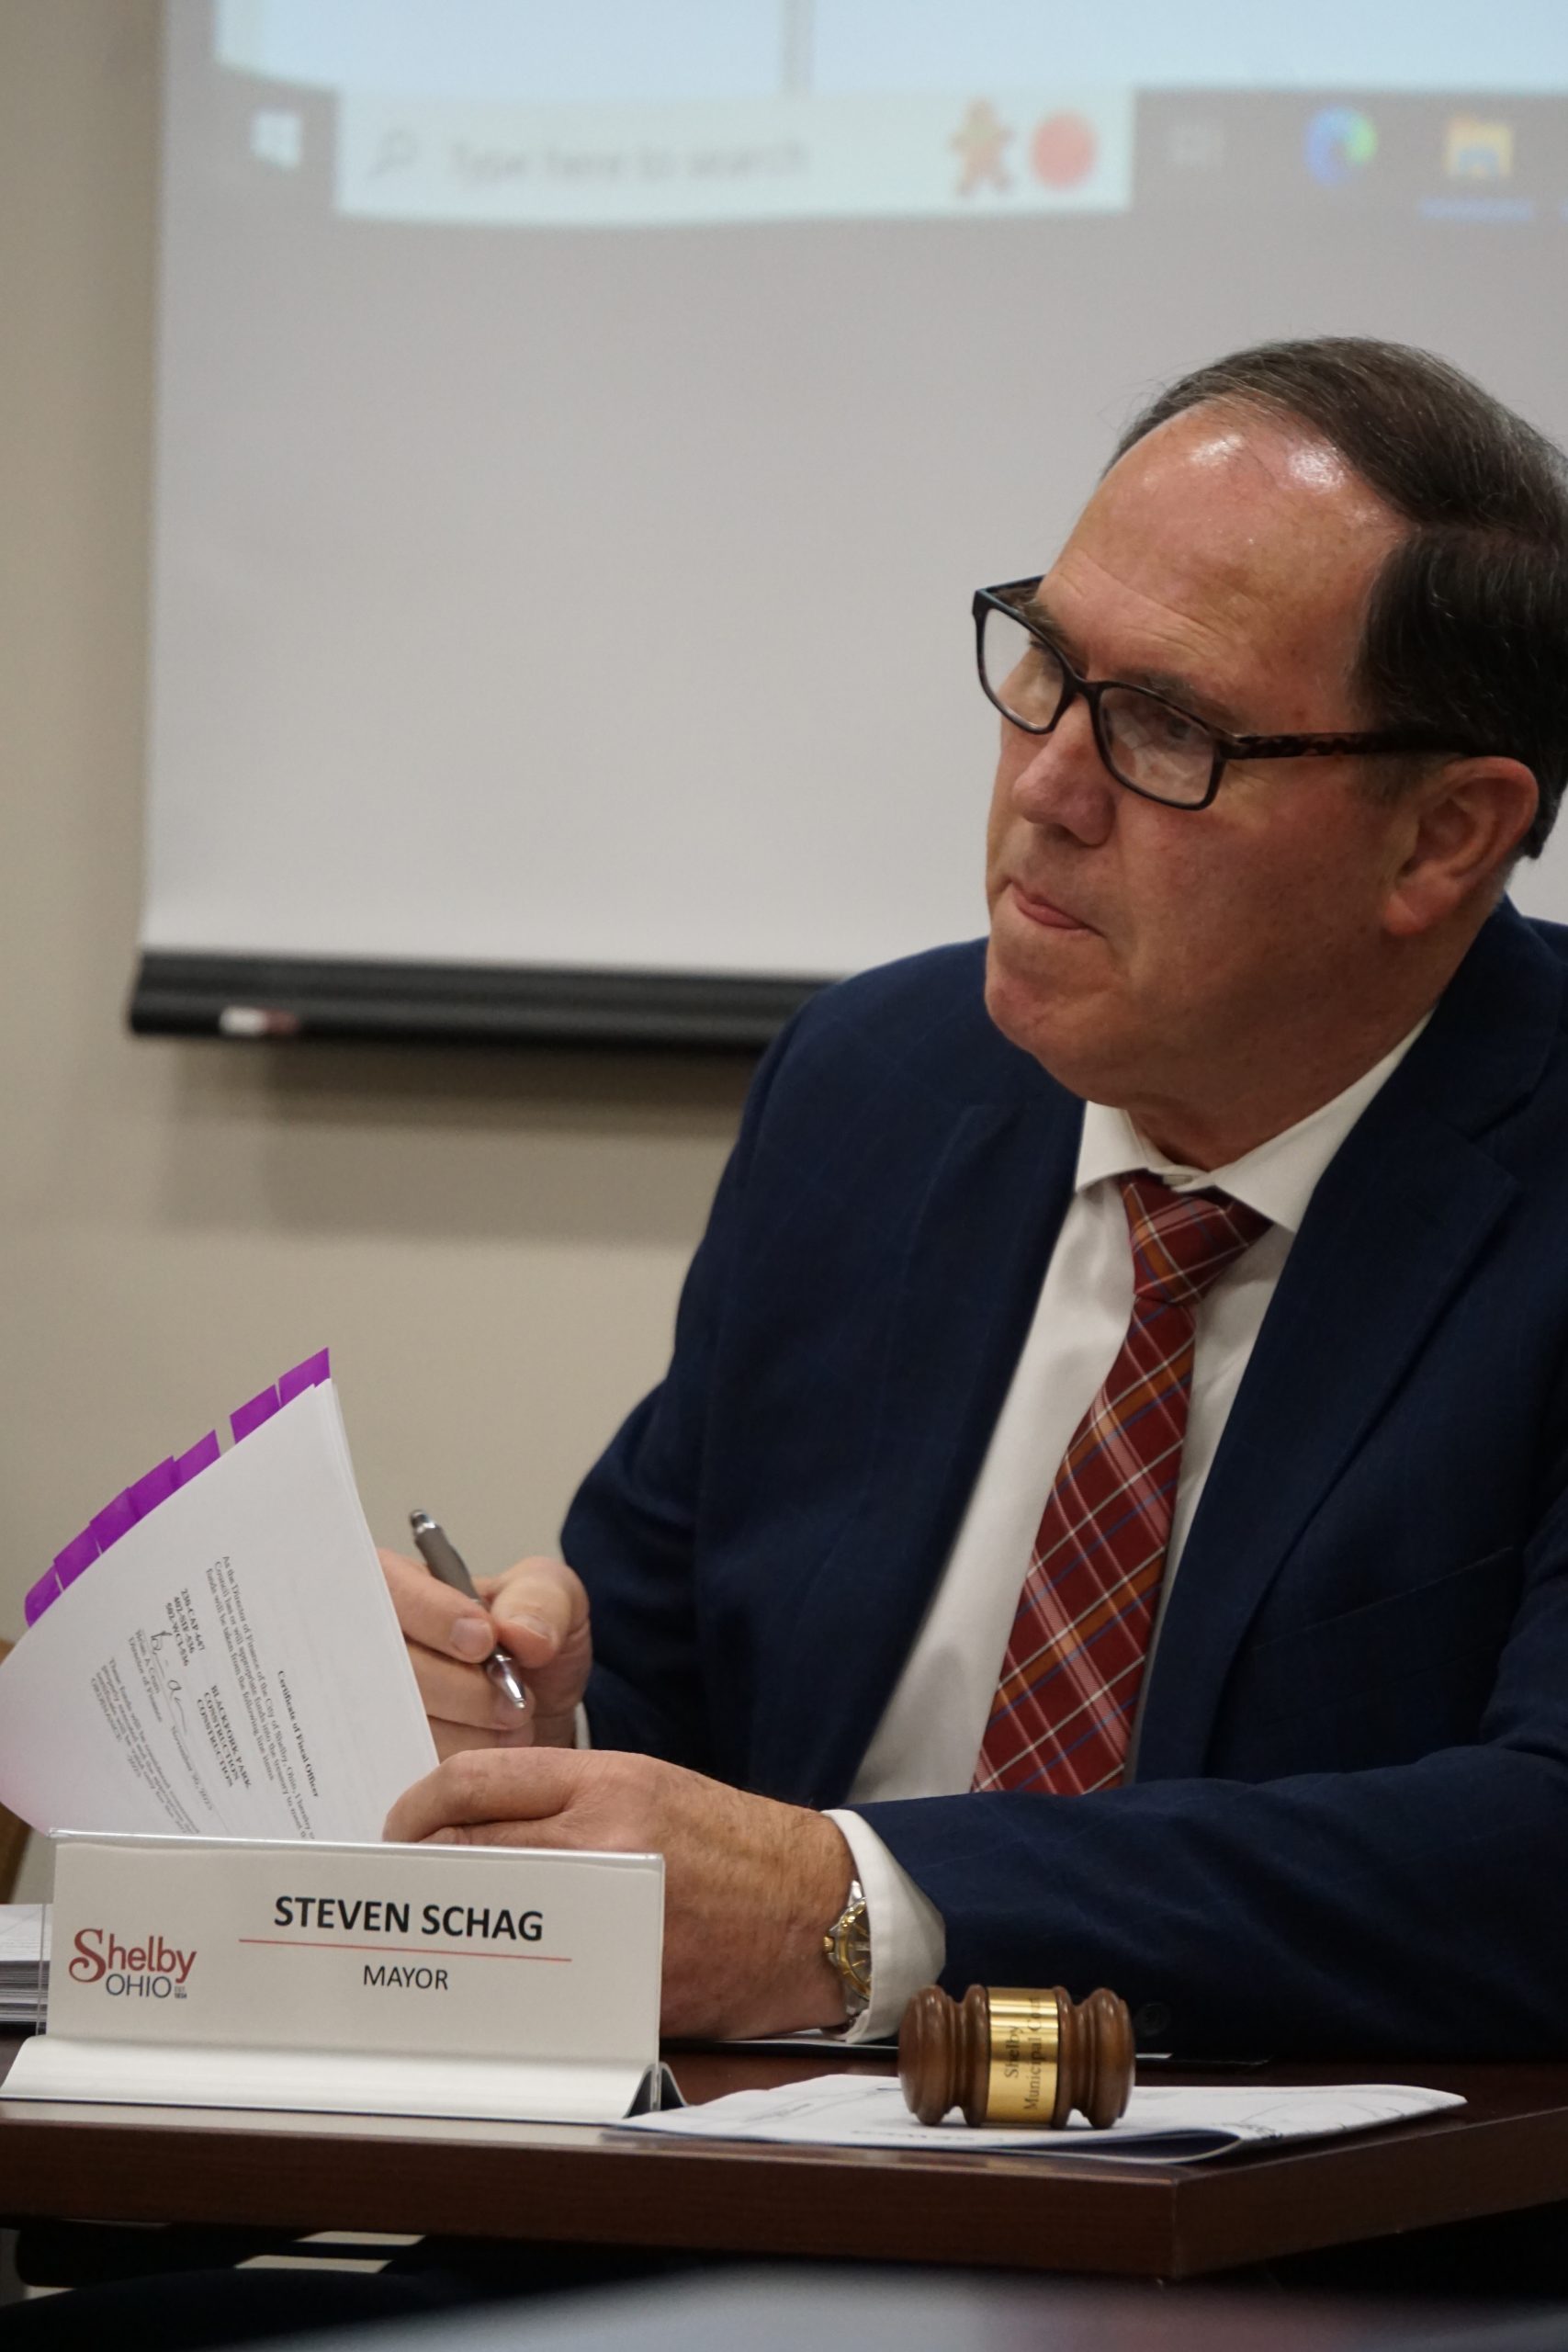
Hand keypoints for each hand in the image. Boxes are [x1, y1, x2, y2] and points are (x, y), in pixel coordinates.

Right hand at [378, 1550, 591, 1756]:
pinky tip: (491, 1752)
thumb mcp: (556, 1599)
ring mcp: (376, 1703)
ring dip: (465, 1733)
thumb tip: (520, 1633)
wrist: (540, 1712)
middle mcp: (376, 1643)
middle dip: (460, 1688)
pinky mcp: (390, 1753)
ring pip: (398, 1722)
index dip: (431, 1614)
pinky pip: (409, 1763)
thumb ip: (542, 1600)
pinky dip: (459, 1763)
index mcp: (406, 1587)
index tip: (484, 1641)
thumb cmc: (532, 1643)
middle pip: (387, 1665)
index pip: (388, 1584)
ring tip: (513, 1726)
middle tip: (514, 1700)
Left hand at [384, 1747, 854, 2038]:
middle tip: (404, 1887)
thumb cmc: (731, 1845)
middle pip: (465, 1849)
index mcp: (608, 1782)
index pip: (473, 1781)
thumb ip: (563, 1797)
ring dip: (452, 1927)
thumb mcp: (650, 1787)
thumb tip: (472, 1823)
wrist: (814, 1906)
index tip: (401, 1829)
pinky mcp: (628, 1977)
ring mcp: (613, 1912)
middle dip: (420, 1870)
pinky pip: (540, 1978)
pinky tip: (500, 1979)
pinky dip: (509, 1979)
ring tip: (440, 1933)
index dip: (416, 1808)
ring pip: (489, 1916)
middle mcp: (605, 1839)